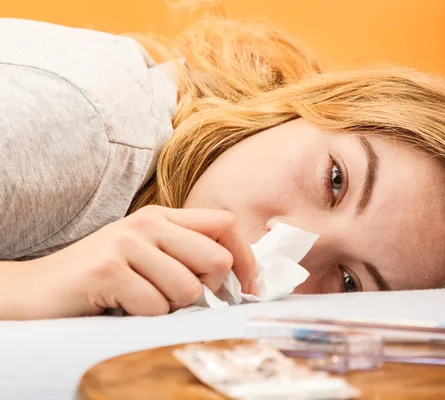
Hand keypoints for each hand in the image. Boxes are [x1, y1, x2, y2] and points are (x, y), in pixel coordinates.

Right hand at [22, 206, 256, 318]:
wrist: (37, 290)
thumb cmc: (102, 278)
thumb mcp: (149, 255)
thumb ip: (187, 255)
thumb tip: (238, 274)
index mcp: (163, 216)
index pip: (225, 224)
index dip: (245, 256)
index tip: (247, 284)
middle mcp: (148, 223)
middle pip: (216, 259)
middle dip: (208, 290)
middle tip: (177, 296)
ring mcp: (127, 243)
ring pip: (188, 290)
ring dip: (170, 307)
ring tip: (141, 299)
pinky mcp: (108, 270)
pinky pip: (155, 307)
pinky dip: (144, 317)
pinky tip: (121, 306)